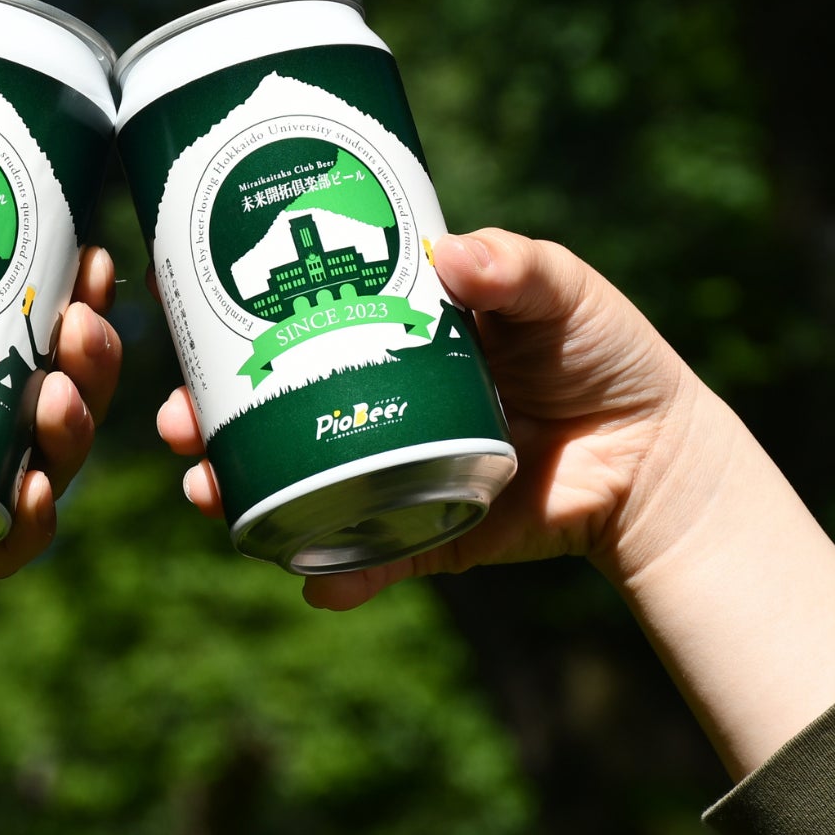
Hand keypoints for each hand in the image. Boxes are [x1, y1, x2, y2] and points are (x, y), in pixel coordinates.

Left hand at [0, 183, 121, 678]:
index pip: (20, 332)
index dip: (74, 297)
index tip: (92, 251)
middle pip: (54, 398)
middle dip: (92, 359)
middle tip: (82, 319)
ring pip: (40, 470)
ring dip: (72, 432)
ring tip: (63, 392)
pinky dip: (24, 525)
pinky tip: (37, 492)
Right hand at [166, 228, 720, 609]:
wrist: (661, 457)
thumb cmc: (606, 355)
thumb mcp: (563, 291)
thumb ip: (516, 266)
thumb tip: (449, 254)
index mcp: (391, 333)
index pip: (294, 323)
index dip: (231, 325)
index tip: (179, 316)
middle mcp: (375, 401)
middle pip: (269, 411)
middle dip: (207, 420)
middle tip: (173, 422)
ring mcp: (393, 469)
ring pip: (296, 484)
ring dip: (240, 493)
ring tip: (208, 492)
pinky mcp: (429, 535)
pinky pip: (372, 558)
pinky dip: (340, 574)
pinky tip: (310, 580)